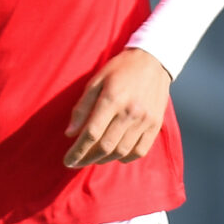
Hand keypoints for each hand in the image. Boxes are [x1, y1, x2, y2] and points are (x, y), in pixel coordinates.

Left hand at [63, 47, 171, 168]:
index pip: (91, 133)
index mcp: (112, 98)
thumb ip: (82, 107)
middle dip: (87, 159)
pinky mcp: (156, 125)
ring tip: (94, 158)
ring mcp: (145, 120)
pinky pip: (140, 151)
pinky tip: (115, 155)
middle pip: (105, 146)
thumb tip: (70, 134)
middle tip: (77, 163)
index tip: (67, 161)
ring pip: (121, 151)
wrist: (153, 61)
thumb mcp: (95, 81)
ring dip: (104, 159)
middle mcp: (130, 111)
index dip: (77, 151)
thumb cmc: (120, 69)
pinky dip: (125, 158)